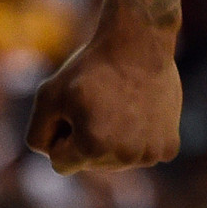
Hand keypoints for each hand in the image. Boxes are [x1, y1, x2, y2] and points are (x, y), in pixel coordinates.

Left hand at [25, 20, 180, 172]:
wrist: (140, 43)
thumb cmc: (91, 67)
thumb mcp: (48, 94)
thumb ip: (37, 133)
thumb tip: (50, 156)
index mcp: (92, 147)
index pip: (61, 163)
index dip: (60, 135)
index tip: (71, 110)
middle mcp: (124, 158)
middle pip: (91, 164)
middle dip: (87, 138)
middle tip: (98, 103)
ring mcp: (149, 155)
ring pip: (117, 160)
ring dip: (113, 139)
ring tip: (119, 105)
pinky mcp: (169, 148)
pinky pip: (143, 153)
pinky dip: (139, 137)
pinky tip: (140, 110)